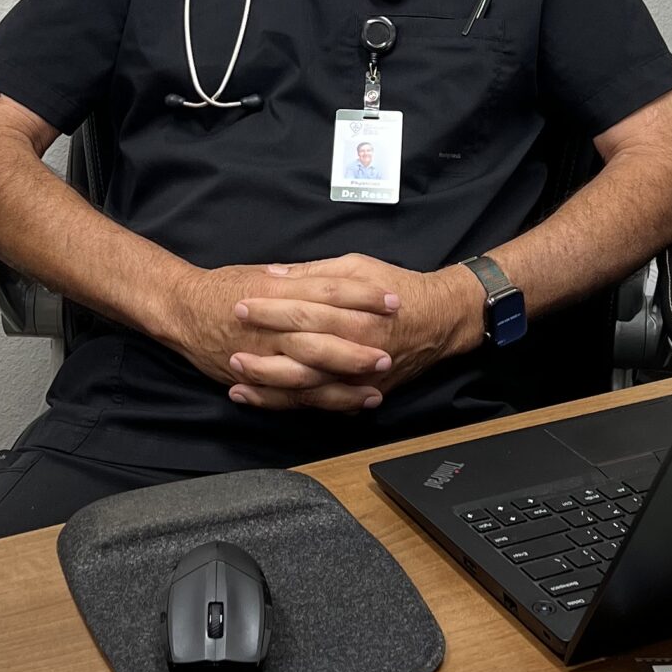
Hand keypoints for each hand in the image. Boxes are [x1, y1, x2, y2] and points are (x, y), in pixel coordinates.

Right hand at [159, 262, 399, 411]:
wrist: (180, 309)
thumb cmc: (222, 288)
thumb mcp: (262, 273)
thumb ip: (295, 277)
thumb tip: (326, 278)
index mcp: (278, 290)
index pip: (329, 291)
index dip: (362, 296)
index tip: (392, 299)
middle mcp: (272, 325)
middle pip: (323, 335)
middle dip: (357, 347)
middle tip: (389, 352)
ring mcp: (263, 355)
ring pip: (309, 372)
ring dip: (343, 383)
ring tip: (374, 389)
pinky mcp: (254, 378)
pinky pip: (290, 396)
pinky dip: (316, 402)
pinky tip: (344, 407)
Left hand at [227, 254, 482, 413]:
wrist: (441, 320)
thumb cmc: (399, 288)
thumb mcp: (358, 266)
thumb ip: (315, 274)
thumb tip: (274, 275)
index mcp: (354, 313)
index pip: (304, 312)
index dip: (270, 309)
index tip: (240, 304)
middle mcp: (356, 349)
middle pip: (302, 354)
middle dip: (263, 353)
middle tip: (230, 348)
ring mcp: (359, 377)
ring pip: (307, 387)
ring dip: (269, 386)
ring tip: (236, 380)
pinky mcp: (360, 394)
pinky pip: (320, 404)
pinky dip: (289, 404)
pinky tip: (262, 399)